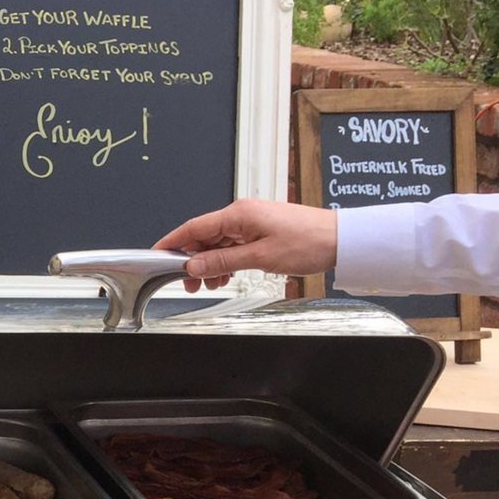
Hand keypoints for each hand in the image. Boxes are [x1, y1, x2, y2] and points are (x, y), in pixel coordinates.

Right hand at [154, 199, 338, 292]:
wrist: (342, 240)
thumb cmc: (309, 242)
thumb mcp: (260, 257)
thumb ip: (223, 261)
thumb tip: (194, 265)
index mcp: (238, 214)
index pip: (193, 227)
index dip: (172, 243)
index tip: (156, 255)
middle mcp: (243, 214)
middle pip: (204, 236)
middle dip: (193, 260)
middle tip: (187, 283)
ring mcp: (252, 222)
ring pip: (218, 242)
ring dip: (211, 263)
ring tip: (211, 284)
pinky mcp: (261, 230)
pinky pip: (233, 244)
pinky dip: (225, 260)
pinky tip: (226, 275)